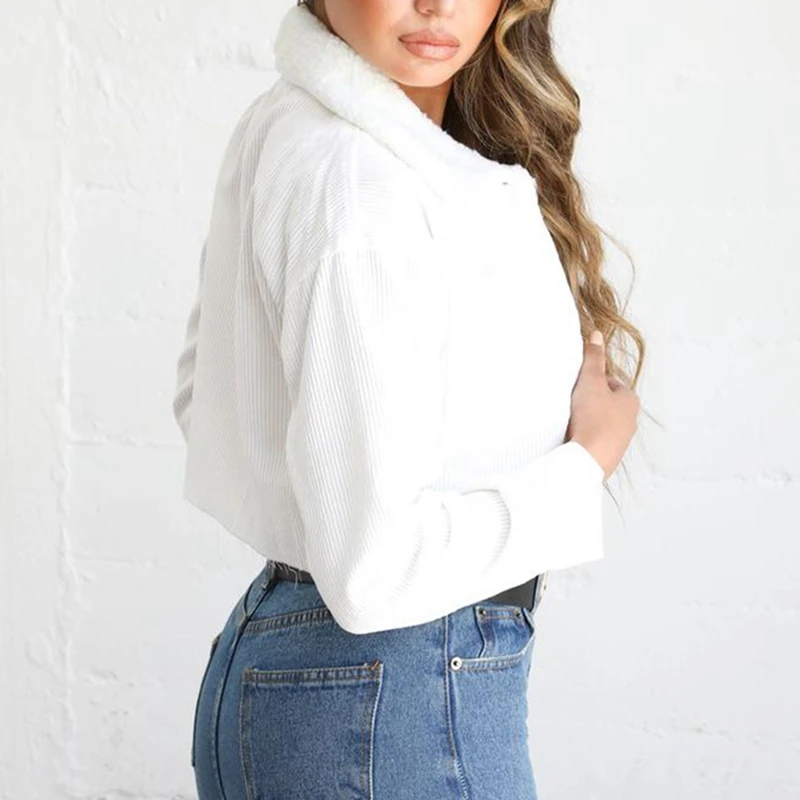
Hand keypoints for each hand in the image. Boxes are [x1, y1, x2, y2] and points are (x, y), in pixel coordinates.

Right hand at [565, 330, 639, 479]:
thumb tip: (597, 335)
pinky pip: (594, 441)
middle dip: (589, 402)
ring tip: (569, 421)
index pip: (611, 383)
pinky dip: (583, 437)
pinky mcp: (607, 456)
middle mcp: (630, 421)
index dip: (592, 381)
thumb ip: (593, 358)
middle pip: (606, 404)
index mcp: (630, 400)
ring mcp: (620, 441)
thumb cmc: (593, 419)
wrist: (588, 459)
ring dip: (586, 421)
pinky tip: (571, 437)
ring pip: (600, 423)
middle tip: (571, 402)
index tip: (578, 385)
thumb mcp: (590, 380)